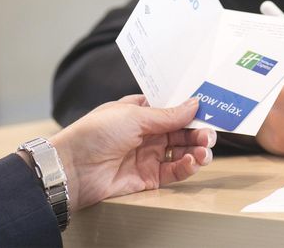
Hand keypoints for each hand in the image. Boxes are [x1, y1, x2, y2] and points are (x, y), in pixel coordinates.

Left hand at [48, 94, 216, 210]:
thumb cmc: (95, 134)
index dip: (192, 109)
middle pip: (181, 131)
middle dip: (199, 132)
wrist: (72, 168)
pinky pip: (174, 172)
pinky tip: (192, 161)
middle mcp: (146, 134)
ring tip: (205, 151)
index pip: (173, 109)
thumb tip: (194, 104)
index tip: (210, 109)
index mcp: (140, 112)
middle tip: (211, 135)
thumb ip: (167, 114)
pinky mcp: (148, 178)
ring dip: (197, 150)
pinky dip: (186, 167)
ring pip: (181, 152)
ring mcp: (148, 156)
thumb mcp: (134, 115)